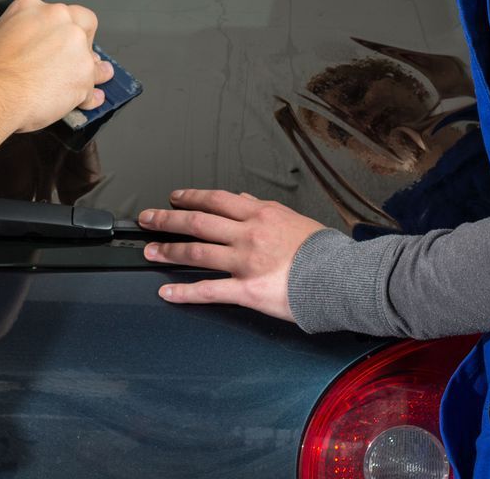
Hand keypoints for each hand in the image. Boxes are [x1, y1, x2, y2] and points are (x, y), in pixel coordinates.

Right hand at [0, 0, 110, 133]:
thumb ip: (22, 33)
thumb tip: (34, 49)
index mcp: (32, 6)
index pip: (57, 10)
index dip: (62, 26)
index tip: (59, 40)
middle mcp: (58, 19)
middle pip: (83, 25)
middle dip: (83, 42)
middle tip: (74, 59)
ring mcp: (75, 46)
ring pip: (93, 58)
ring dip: (93, 70)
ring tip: (89, 80)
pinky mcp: (84, 74)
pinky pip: (93, 86)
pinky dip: (90, 95)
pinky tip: (87, 99)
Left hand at [136, 188, 325, 322]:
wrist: (342, 277)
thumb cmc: (323, 250)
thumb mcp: (293, 218)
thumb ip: (264, 208)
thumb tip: (244, 198)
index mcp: (260, 214)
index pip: (216, 200)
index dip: (190, 197)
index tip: (174, 197)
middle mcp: (248, 234)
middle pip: (198, 222)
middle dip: (167, 220)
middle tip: (147, 219)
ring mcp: (245, 262)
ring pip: (197, 253)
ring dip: (169, 251)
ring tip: (150, 251)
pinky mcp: (247, 291)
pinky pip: (209, 290)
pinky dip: (184, 291)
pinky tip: (167, 292)